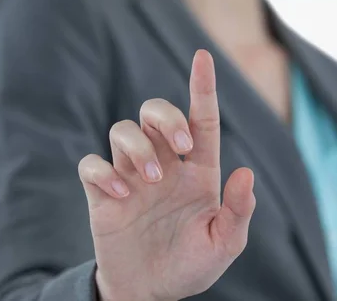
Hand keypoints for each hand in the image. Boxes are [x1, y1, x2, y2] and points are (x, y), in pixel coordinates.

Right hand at [78, 50, 255, 300]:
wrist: (152, 292)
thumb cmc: (192, 265)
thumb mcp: (225, 244)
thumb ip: (239, 211)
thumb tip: (245, 172)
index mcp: (198, 172)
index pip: (201, 120)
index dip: (202, 88)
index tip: (203, 57)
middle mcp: (165, 166)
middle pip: (155, 112)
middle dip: (167, 117)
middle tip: (181, 147)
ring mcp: (132, 178)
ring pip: (122, 130)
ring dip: (138, 146)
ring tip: (152, 180)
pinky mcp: (103, 195)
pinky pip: (91, 164)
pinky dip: (103, 171)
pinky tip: (121, 195)